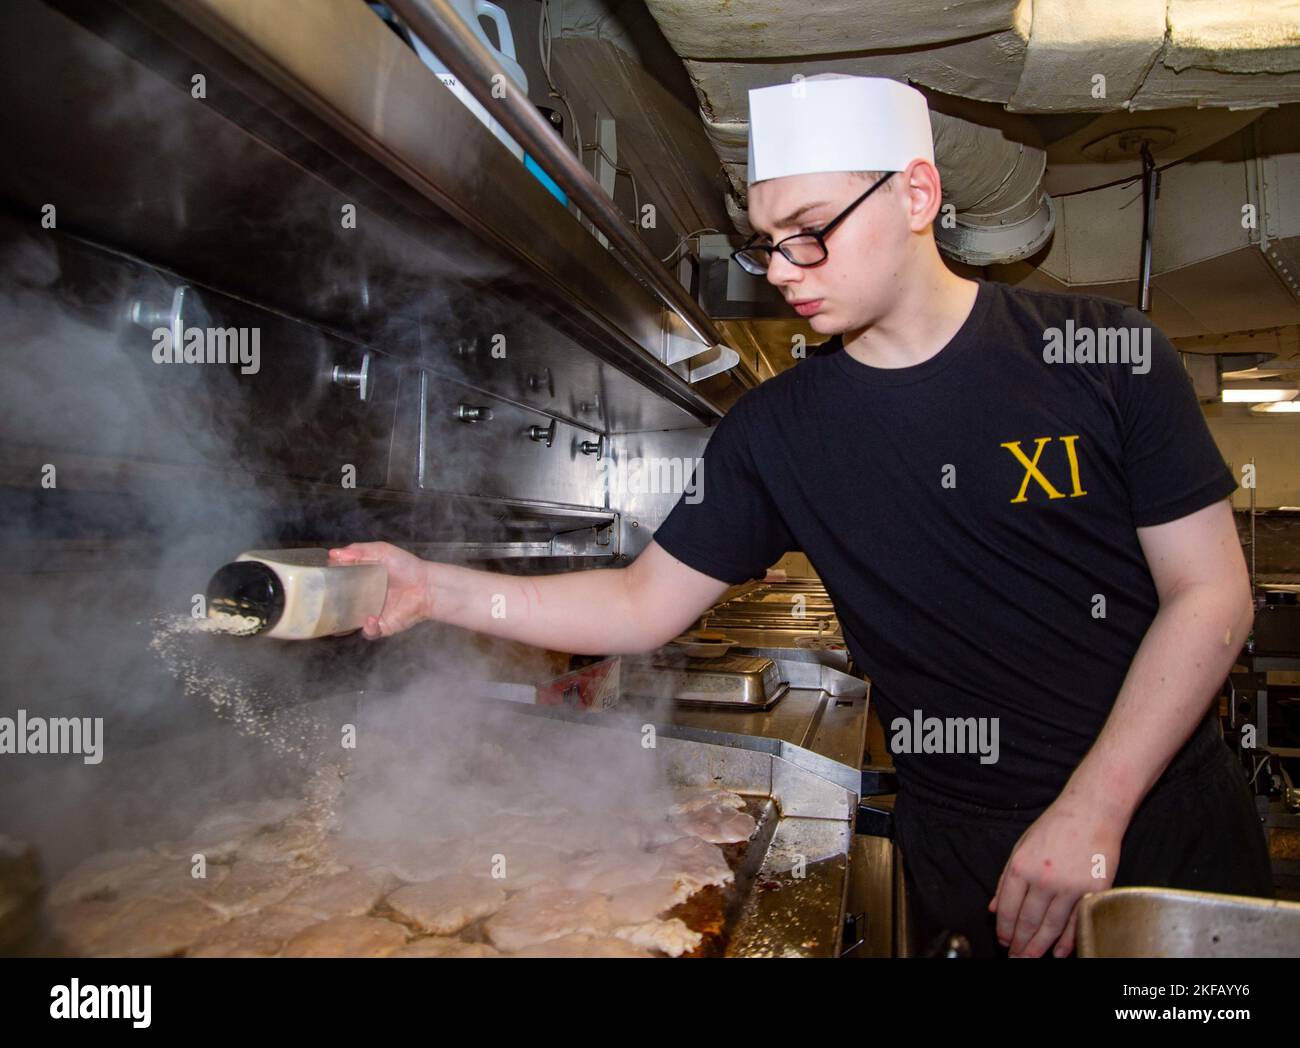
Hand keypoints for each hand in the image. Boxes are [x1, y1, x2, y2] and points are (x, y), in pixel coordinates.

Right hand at [328, 542, 432, 638]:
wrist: (427, 585)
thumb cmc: (407, 567)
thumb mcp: (382, 551)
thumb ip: (358, 551)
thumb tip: (333, 553)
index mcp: (360, 582)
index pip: (337, 586)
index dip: (327, 585)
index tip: (319, 581)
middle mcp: (362, 600)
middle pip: (339, 607)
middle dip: (328, 609)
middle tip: (322, 602)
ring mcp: (371, 614)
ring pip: (349, 624)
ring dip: (343, 623)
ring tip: (340, 617)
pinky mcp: (383, 626)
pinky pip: (370, 632)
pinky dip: (368, 628)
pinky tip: (370, 618)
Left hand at [988, 799, 1124, 956]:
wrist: (1092, 812)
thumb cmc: (1055, 827)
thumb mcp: (1021, 847)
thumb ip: (1005, 879)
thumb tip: (993, 908)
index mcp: (1021, 866)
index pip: (1007, 908)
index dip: (1003, 929)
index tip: (1002, 941)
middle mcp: (1043, 879)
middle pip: (1028, 921)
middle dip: (1019, 944)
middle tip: (1015, 959)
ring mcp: (1070, 886)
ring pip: (1051, 927)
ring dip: (1040, 947)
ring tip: (1031, 959)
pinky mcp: (1093, 891)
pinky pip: (1077, 922)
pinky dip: (1068, 941)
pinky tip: (1059, 953)